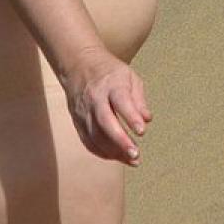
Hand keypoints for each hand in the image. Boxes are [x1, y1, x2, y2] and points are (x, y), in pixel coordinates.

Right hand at [61, 46, 152, 166]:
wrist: (78, 64)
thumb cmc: (110, 72)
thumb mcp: (130, 77)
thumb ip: (139, 99)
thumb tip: (147, 120)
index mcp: (111, 84)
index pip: (121, 101)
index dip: (131, 117)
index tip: (142, 131)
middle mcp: (95, 98)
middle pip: (105, 122)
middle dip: (120, 141)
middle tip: (136, 154)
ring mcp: (83, 111)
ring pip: (95, 135)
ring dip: (113, 151)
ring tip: (132, 160)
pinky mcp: (77, 121)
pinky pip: (87, 141)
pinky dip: (102, 152)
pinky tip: (117, 157)